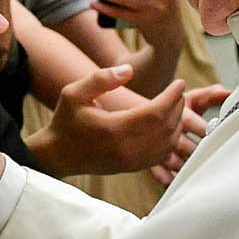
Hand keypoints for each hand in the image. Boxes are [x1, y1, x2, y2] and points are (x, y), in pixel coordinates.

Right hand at [27, 63, 225, 176]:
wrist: (58, 155)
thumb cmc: (66, 121)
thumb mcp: (74, 92)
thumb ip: (101, 78)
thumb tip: (128, 70)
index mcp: (114, 129)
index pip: (157, 112)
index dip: (173, 96)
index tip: (180, 83)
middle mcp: (126, 149)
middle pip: (167, 127)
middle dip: (178, 107)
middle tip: (177, 92)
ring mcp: (131, 162)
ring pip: (168, 143)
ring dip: (177, 123)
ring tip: (174, 106)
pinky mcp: (133, 168)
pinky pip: (162, 155)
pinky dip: (171, 139)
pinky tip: (167, 125)